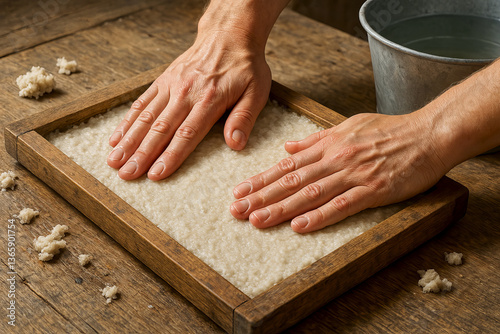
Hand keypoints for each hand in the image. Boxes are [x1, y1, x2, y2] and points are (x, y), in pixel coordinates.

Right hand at [107, 30, 270, 179]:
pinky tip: (117, 137)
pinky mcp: (163, 80)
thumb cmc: (246, 67)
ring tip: (114, 161)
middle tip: (127, 175)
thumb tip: (235, 144)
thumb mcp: (256, 91)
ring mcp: (171, 85)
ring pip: (146, 117)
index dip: (170, 156)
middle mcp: (186, 93)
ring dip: (129, 140)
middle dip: (142, 154)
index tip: (156, 174)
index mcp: (209, 100)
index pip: (186, 134)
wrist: (229, 34)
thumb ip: (244, 118)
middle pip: (160, 129)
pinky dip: (128, 120)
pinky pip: (142, 102)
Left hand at [230, 112, 448, 232]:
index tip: (239, 191)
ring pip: (310, 193)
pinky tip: (299, 226)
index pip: (286, 166)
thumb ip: (316, 139)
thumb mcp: (348, 126)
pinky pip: (342, 205)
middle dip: (261, 196)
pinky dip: (320, 216)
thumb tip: (288, 148)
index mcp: (328, 145)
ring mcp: (353, 175)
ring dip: (281, 208)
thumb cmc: (389, 131)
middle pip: (291, 181)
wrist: (427, 134)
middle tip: (236, 210)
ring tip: (257, 220)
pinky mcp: (373, 190)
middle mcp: (334, 159)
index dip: (260, 179)